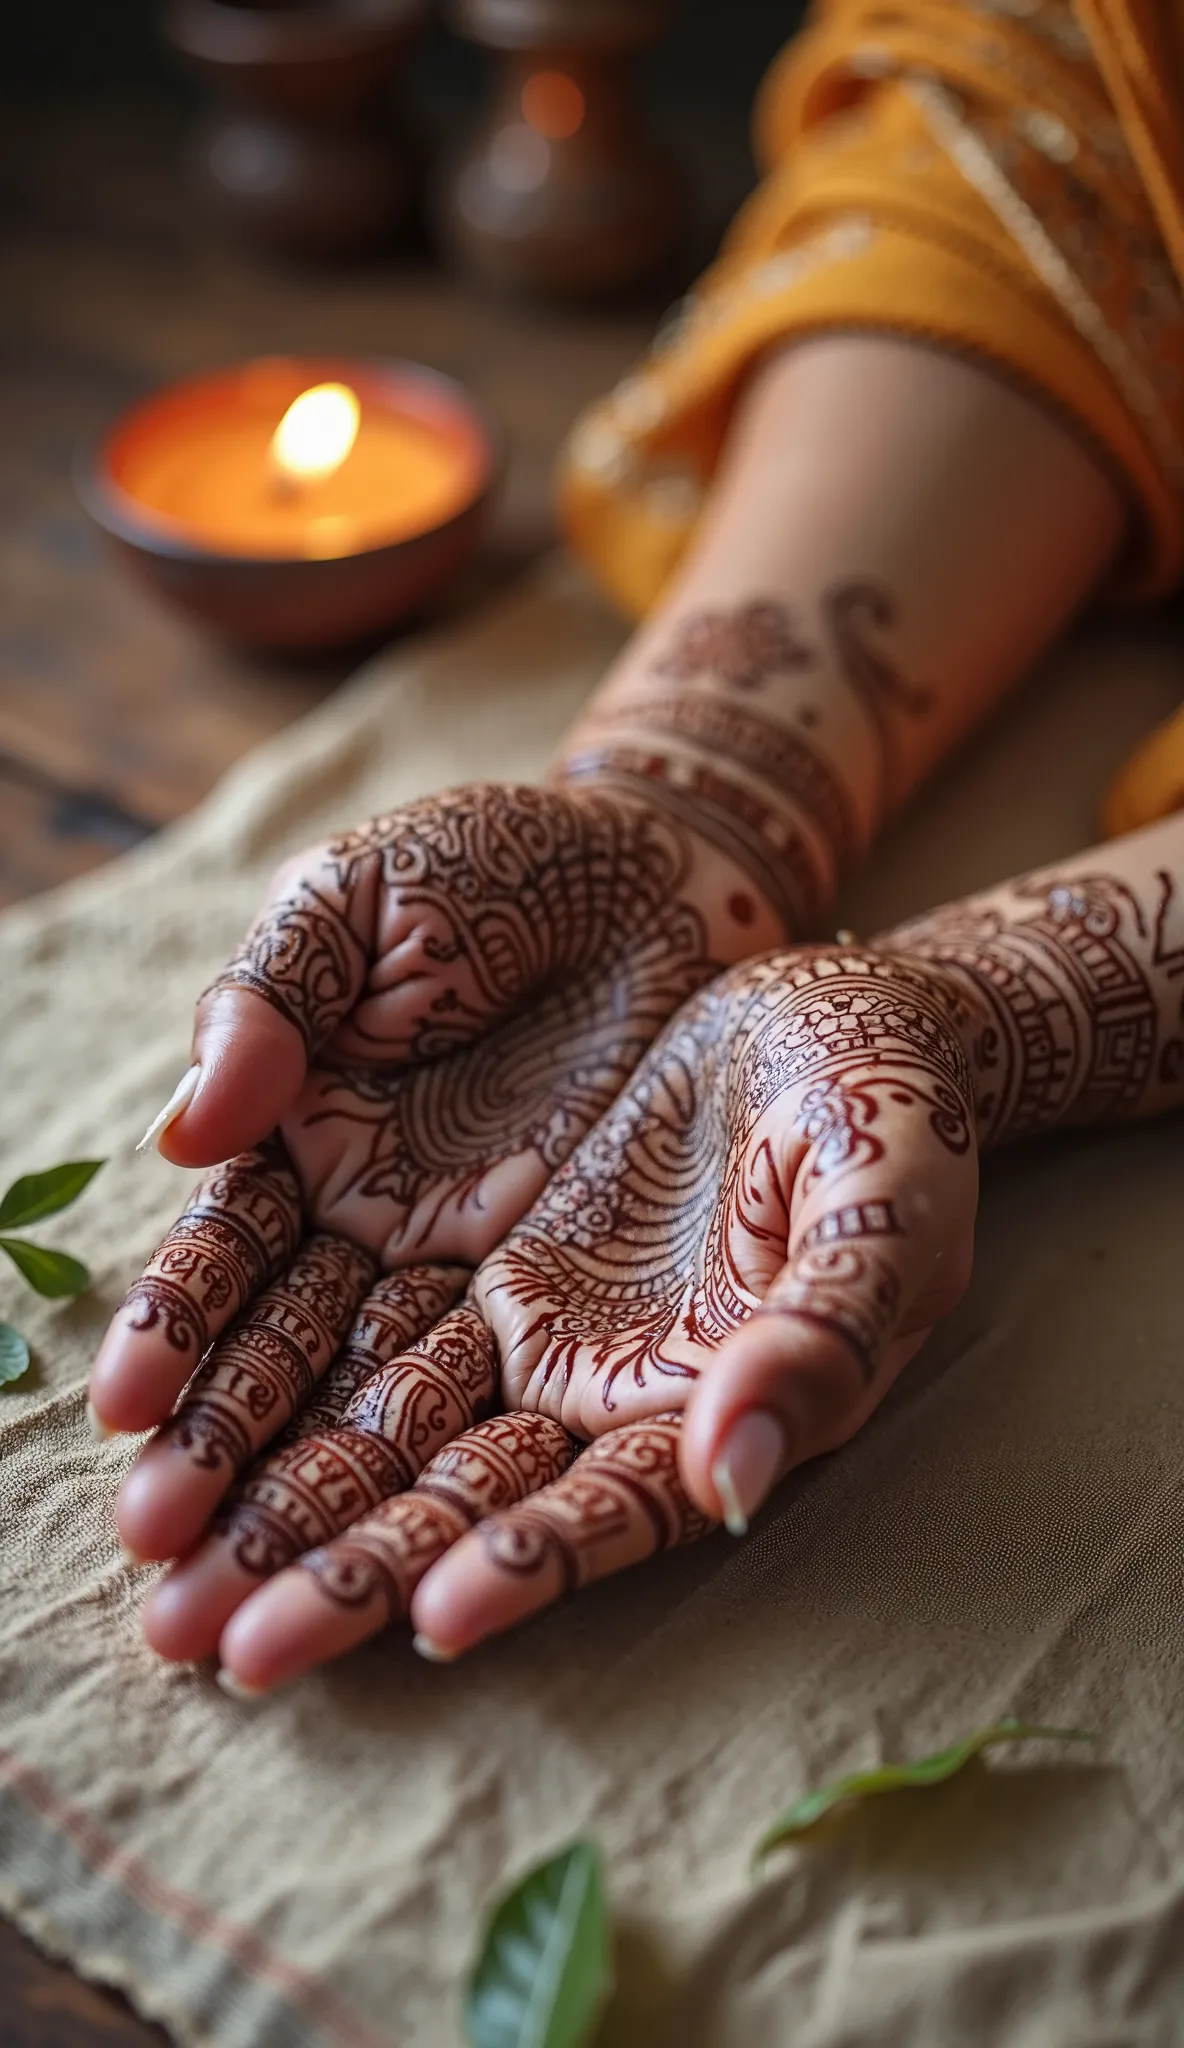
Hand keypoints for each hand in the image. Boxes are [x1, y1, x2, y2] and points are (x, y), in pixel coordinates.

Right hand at [91, 781, 772, 1565]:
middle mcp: (367, 1219)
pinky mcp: (564, 1282)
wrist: (660, 866)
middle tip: (171, 1602)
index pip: (227, 1256)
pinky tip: (409, 1564)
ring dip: (319, 1510)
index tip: (130, 1421)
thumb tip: (190, 1131)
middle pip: (290, 1365)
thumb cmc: (491, 865)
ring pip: (381, 1401)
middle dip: (229, 1478)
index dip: (180, 1335)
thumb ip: (268, 1000)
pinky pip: (504, 1383)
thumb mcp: (356, 900)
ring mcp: (463, 1260)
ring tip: (253, 1628)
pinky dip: (455, 1469)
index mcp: (296, 1130)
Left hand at [158, 939, 978, 1689]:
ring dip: (292, 1508)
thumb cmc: (895, 1117)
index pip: (617, 1505)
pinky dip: (299, 1390)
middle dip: (353, 1574)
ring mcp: (548, 1336)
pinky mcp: (497, 1271)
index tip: (437, 1615)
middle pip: (473, 1499)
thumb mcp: (886, 1207)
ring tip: (172, 1593)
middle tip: (227, 1653)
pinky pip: (382, 1338)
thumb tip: (737, 1479)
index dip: (534, 1557)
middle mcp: (619, 1397)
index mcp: (726, 1405)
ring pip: (402, 1434)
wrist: (839, 1019)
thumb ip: (825, 1335)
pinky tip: (199, 1449)